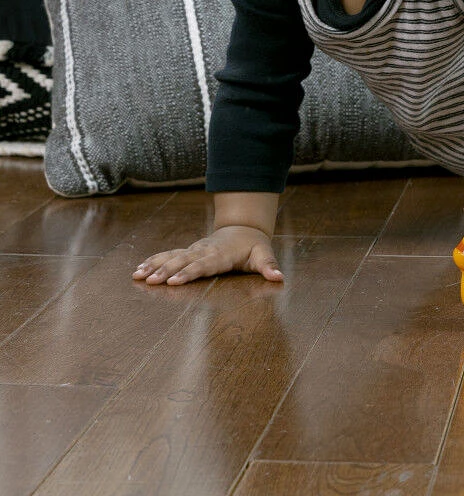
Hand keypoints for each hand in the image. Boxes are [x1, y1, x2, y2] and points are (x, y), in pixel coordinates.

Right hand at [131, 225, 283, 285]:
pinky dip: (153, 261)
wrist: (243, 228)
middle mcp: (204, 251)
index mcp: (221, 254)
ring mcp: (194, 250)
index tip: (174, 281)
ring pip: (172, 257)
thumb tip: (279, 277)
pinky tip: (138, 270)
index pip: (203, 265)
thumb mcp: (264, 254)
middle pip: (183, 261)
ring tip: (137, 275)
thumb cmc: (253, 246)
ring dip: (155, 266)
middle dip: (166, 271)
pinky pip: (168, 255)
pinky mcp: (188, 251)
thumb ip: (269, 266)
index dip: (189, 273)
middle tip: (149, 281)